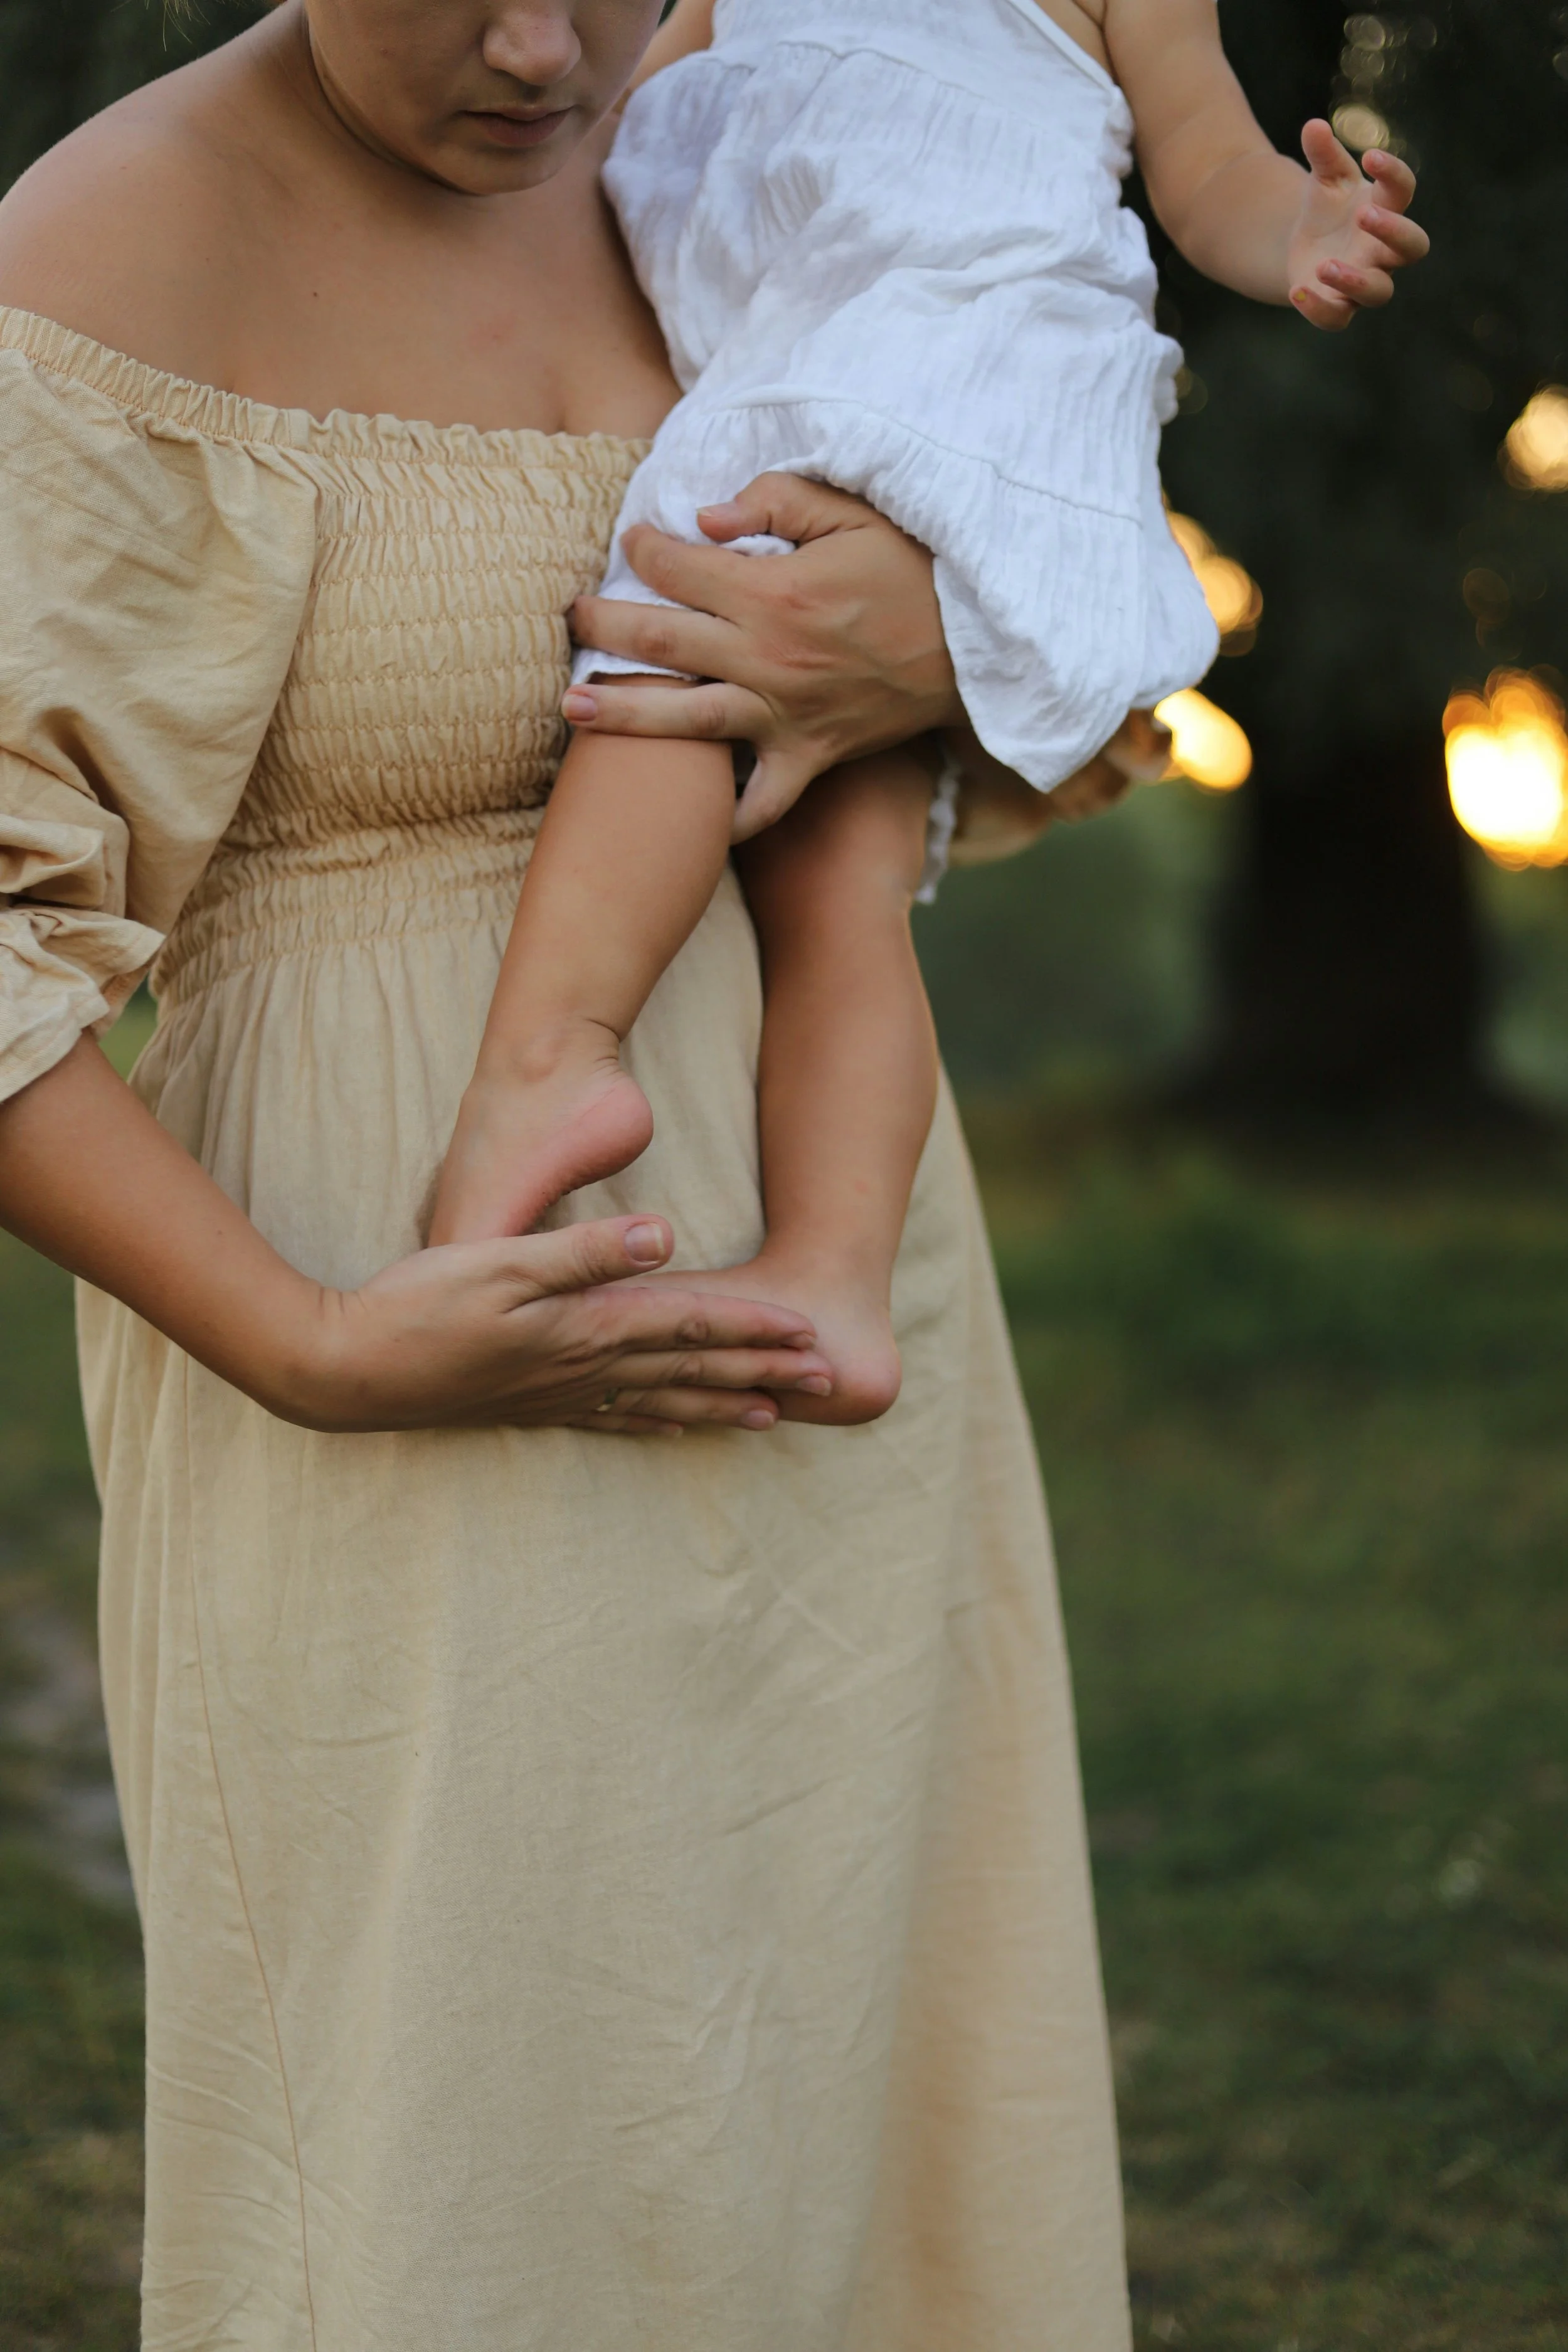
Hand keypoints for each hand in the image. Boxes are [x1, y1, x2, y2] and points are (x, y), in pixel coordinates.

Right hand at [287, 1216, 833, 1436]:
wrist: (344, 1370)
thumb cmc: (416, 1306)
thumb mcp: (502, 1261)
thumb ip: (587, 1250)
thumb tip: (670, 1237)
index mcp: (585, 1330)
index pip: (689, 1323)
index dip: (752, 1326)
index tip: (810, 1333)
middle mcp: (582, 1370)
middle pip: (689, 1368)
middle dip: (759, 1371)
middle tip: (823, 1382)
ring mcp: (556, 1395)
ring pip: (659, 1401)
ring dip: (718, 1404)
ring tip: (770, 1415)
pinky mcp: (526, 1406)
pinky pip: (611, 1420)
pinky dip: (653, 1423)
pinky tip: (671, 1431)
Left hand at [563, 475, 960, 839]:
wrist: (978, 644)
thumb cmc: (914, 569)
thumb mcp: (851, 511)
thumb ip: (775, 501)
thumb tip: (703, 516)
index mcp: (774, 592)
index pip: (678, 568)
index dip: (642, 549)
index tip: (630, 542)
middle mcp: (769, 659)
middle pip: (660, 643)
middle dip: (604, 626)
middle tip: (572, 618)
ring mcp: (786, 716)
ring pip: (687, 723)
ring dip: (624, 717)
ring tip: (574, 712)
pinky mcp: (810, 757)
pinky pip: (760, 802)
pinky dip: (727, 818)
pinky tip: (692, 819)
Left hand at [1288, 121, 1429, 329]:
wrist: (1306, 245)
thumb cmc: (1328, 206)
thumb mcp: (1324, 177)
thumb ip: (1323, 154)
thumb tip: (1313, 125)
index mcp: (1386, 208)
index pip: (1404, 191)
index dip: (1395, 173)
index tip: (1371, 156)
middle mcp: (1384, 249)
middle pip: (1412, 247)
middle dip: (1393, 232)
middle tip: (1364, 215)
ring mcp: (1366, 280)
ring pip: (1379, 291)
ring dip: (1355, 280)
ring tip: (1324, 264)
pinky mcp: (1340, 306)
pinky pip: (1338, 318)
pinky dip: (1319, 308)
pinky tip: (1297, 292)